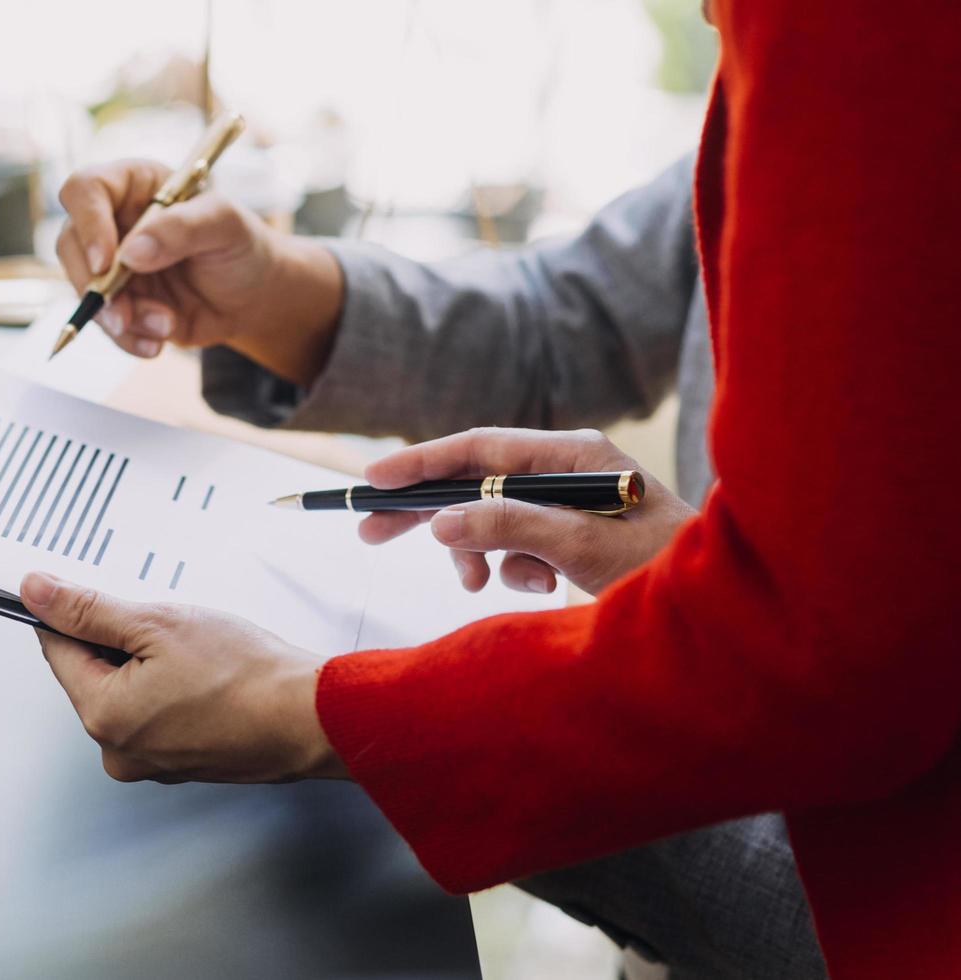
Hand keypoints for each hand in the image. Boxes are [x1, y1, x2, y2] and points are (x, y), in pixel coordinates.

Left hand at [19, 571, 346, 783]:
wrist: (309, 718)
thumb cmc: (246, 676)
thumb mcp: (155, 622)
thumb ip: (86, 609)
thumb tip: (35, 592)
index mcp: (102, 715)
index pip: (57, 649)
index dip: (73, 613)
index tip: (94, 595)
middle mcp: (117, 750)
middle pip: (93, 672)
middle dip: (122, 641)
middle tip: (168, 629)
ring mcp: (150, 762)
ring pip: (128, 691)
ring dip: (149, 664)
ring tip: (196, 656)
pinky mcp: (180, 762)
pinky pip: (158, 713)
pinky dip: (174, 689)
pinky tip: (208, 678)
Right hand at [54, 159, 342, 384]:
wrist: (253, 297)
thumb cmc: (242, 245)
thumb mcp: (225, 224)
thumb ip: (182, 228)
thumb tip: (131, 253)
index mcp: (134, 184)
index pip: (86, 190)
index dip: (88, 223)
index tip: (106, 262)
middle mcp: (114, 221)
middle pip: (70, 244)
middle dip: (94, 286)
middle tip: (123, 314)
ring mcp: (113, 264)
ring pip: (85, 290)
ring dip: (118, 317)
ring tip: (165, 324)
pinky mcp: (120, 302)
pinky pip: (105, 323)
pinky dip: (128, 338)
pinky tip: (157, 343)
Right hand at [359, 427, 697, 595]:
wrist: (722, 611)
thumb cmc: (666, 569)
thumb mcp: (582, 547)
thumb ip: (509, 528)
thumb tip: (441, 524)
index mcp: (573, 453)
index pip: (478, 447)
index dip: (420, 463)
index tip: (373, 480)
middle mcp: (568, 468)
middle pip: (474, 479)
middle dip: (426, 510)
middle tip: (370, 531)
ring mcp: (569, 501)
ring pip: (491, 519)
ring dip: (479, 553)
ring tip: (475, 584)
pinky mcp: (572, 533)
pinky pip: (517, 545)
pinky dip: (513, 569)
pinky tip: (537, 587)